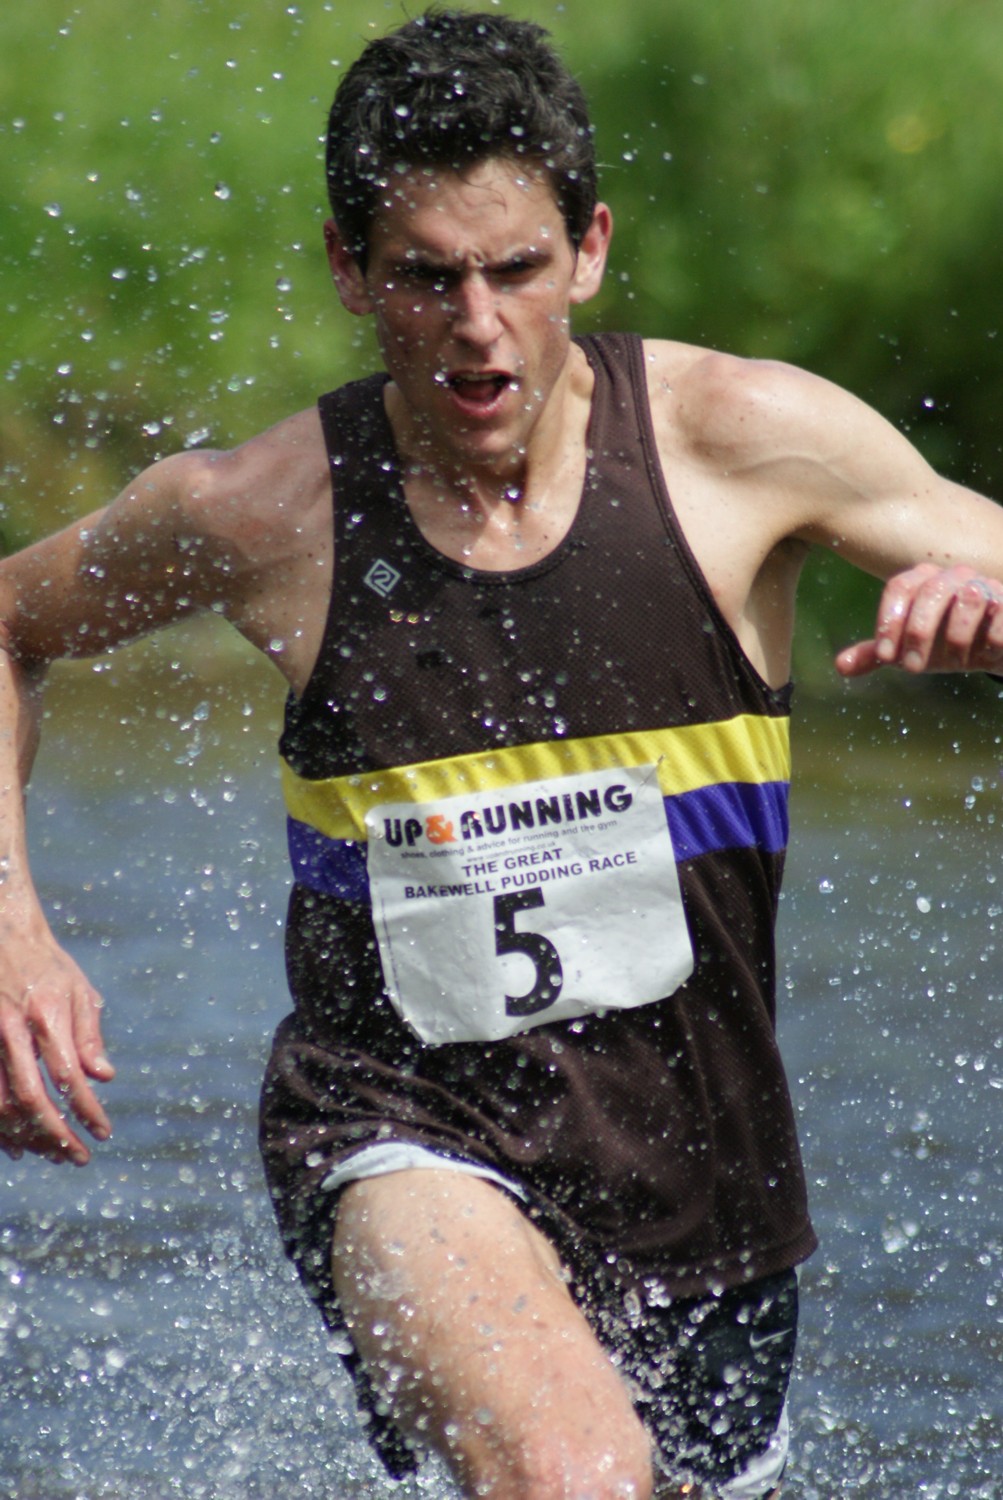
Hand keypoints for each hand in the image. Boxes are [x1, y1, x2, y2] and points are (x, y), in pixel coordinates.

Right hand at [0, 931, 113, 1165]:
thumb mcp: (79, 991)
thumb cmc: (47, 965)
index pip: (69, 1076)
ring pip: (1, 1105)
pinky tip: (17, 1145)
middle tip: (79, 1158)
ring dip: (27, 1138)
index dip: (86, 1110)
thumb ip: (89, 1036)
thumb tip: (104, 1077)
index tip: (103, 1132)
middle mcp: (13, 1031)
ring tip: (54, 1155)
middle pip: (31, 1099)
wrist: (2, 937)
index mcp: (46, 1015)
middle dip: (57, 1136)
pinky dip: (0, 1128)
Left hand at [835, 563, 1002, 676]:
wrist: (997, 646)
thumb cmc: (947, 643)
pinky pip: (1001, 614)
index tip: (886, 657)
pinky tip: (985, 655)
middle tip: (914, 668)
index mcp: (924, 581)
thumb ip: (878, 654)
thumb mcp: (911, 650)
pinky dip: (990, 639)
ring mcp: (986, 586)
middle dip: (918, 632)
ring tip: (956, 663)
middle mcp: (953, 577)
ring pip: (968, 598)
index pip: (900, 587)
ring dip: (956, 637)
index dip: (889, 621)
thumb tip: (840, 667)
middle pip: (930, 591)